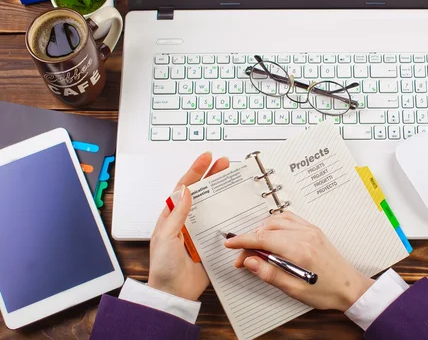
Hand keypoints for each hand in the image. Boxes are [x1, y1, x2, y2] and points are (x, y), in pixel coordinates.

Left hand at [148, 152, 229, 300]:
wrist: (174, 294)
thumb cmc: (163, 268)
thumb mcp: (166, 237)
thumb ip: (177, 214)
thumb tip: (185, 191)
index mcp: (172, 216)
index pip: (185, 188)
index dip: (195, 171)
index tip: (206, 158)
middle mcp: (187, 221)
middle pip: (202, 192)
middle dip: (212, 175)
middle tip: (224, 163)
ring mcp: (200, 231)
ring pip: (214, 205)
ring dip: (222, 192)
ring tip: (233, 178)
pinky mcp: (211, 243)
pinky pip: (223, 225)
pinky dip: (230, 214)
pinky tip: (238, 205)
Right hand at [224, 212, 373, 310]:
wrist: (349, 287)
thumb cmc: (326, 291)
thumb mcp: (294, 289)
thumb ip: (269, 273)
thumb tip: (250, 261)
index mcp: (299, 251)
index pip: (263, 239)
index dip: (242, 240)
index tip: (230, 244)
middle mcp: (305, 235)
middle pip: (267, 230)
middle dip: (250, 241)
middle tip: (243, 258)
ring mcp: (310, 230)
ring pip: (276, 221)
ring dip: (261, 230)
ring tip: (256, 247)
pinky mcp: (313, 230)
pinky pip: (289, 218)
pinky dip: (275, 223)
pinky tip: (271, 233)